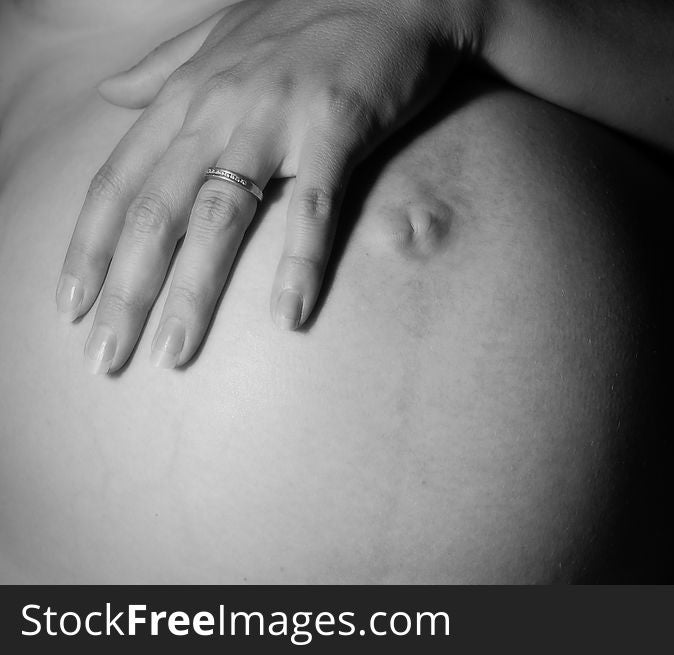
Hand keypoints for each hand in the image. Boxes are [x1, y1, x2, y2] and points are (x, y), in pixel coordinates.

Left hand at [56, 0, 481, 373]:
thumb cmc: (309, 17)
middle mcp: (217, 109)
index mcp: (187, 94)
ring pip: (218, 217)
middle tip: (105, 358)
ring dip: (191, 293)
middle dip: (124, 291)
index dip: (88, 248)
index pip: (118, 182)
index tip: (70, 307)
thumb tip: (109, 94)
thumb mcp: (221, 35)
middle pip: (155, 213)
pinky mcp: (335, 128)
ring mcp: (275, 118)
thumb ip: (162, 68)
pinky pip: (313, 206)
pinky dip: (299, 263)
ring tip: (171, 355)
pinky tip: (288, 318)